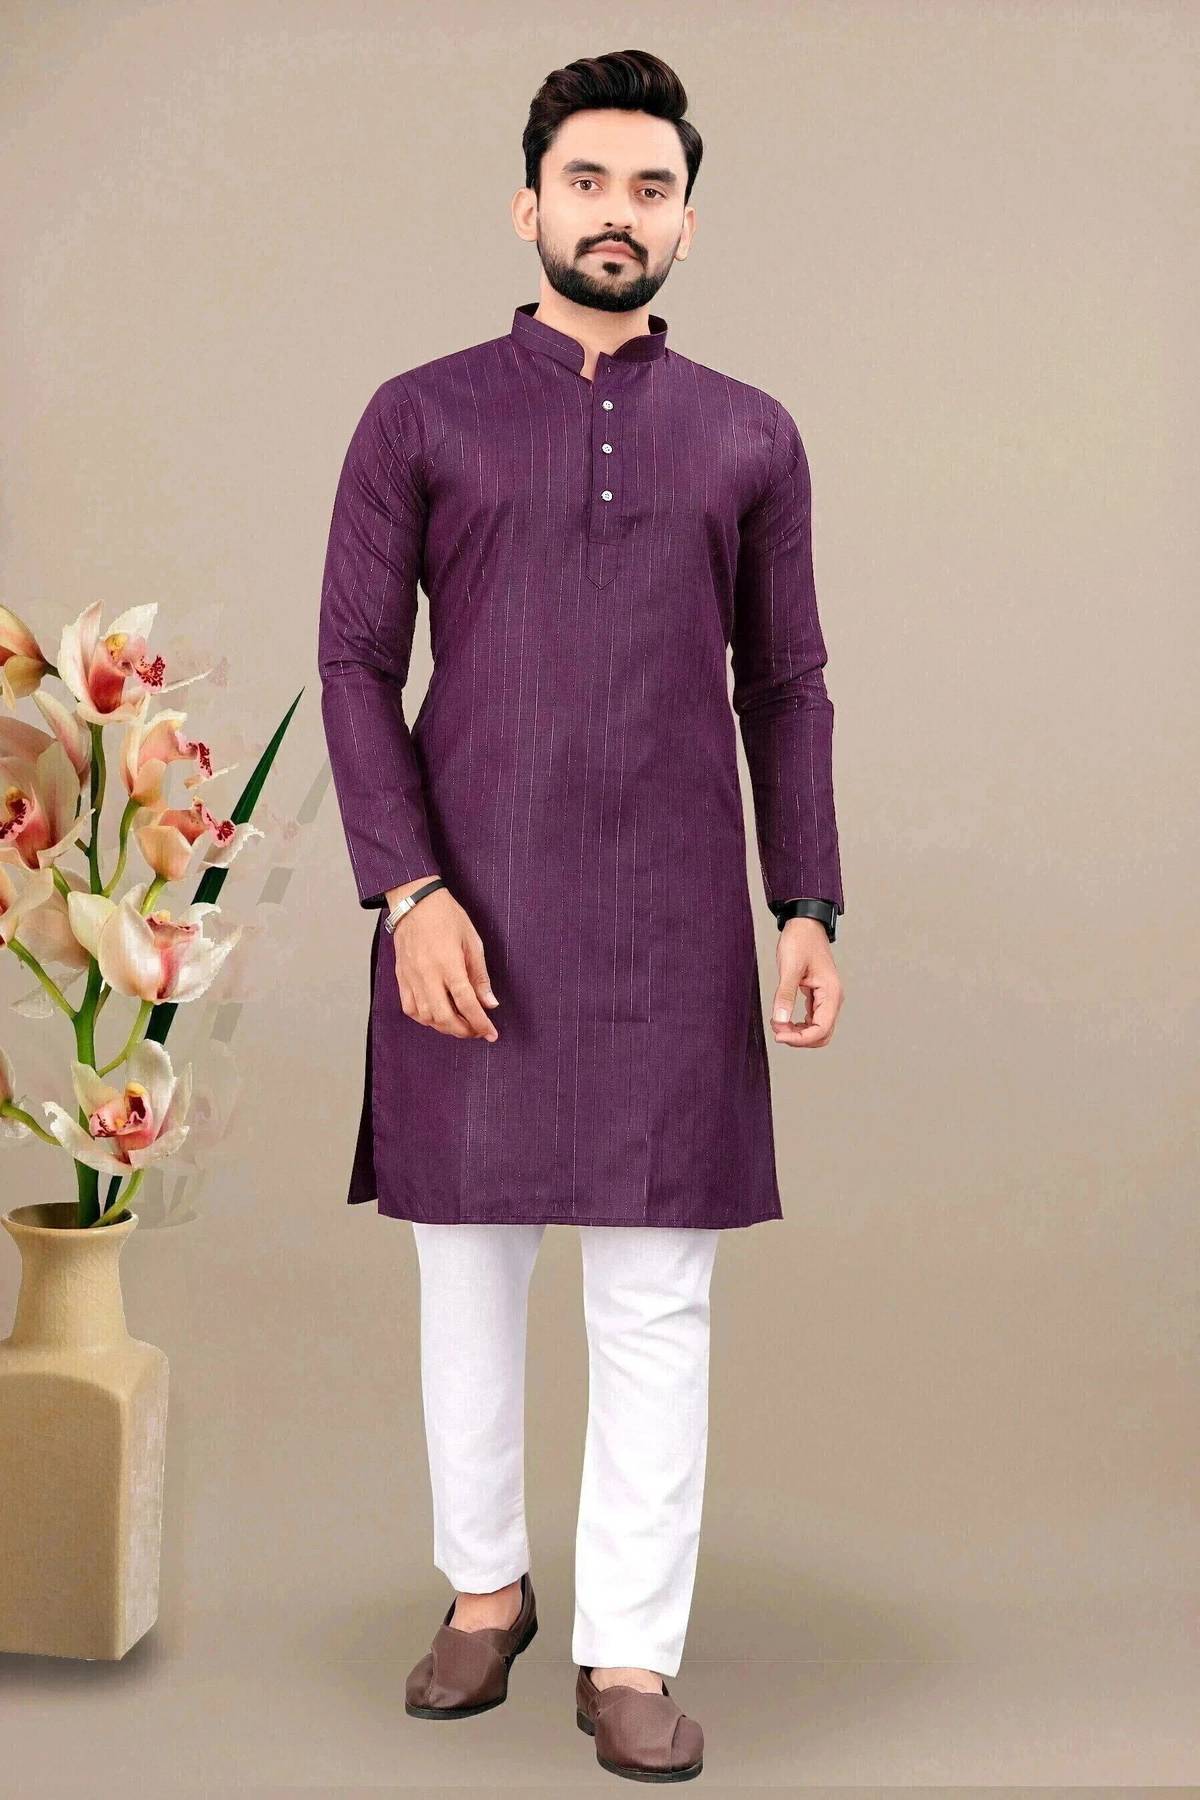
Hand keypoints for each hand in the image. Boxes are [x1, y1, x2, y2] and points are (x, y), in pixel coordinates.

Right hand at [386, 880, 498, 1040]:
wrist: (414, 903)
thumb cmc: (446, 917)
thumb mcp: (472, 941)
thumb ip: (480, 975)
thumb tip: (489, 1003)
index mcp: (448, 964)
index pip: (467, 1003)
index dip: (481, 1023)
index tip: (491, 1034)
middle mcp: (427, 974)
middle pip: (445, 1017)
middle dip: (464, 1030)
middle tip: (477, 1031)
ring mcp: (411, 977)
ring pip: (426, 1017)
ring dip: (445, 1027)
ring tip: (460, 1024)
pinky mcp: (401, 977)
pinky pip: (410, 1008)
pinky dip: (424, 1019)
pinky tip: (436, 1016)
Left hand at [769, 917, 842, 1047]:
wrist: (805, 924)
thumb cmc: (801, 941)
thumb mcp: (790, 968)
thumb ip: (785, 996)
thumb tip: (780, 1021)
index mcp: (831, 993)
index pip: (821, 1029)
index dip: (800, 1038)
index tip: (779, 1036)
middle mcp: (833, 998)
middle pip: (822, 1034)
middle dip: (799, 1038)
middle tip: (777, 1031)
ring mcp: (827, 998)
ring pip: (818, 1029)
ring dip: (799, 1033)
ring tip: (778, 1024)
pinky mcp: (818, 996)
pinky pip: (813, 1019)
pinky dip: (799, 1024)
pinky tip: (784, 1019)